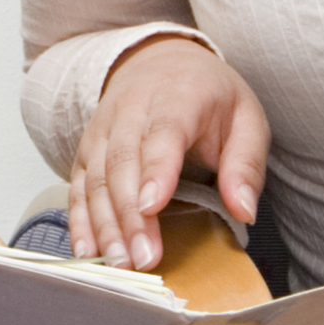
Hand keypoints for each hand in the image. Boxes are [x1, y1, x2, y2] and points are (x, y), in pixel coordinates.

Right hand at [70, 36, 267, 268]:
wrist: (159, 61)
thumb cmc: (208, 96)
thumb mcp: (246, 119)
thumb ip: (246, 164)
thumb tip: (245, 210)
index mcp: (178, 97)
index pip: (163, 133)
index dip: (155, 171)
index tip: (153, 207)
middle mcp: (131, 110)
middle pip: (122, 163)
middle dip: (130, 215)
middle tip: (144, 258)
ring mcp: (102, 129)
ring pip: (95, 177)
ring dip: (104, 224)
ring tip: (120, 263)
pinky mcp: (86, 149)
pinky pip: (77, 185)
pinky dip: (79, 220)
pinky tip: (87, 251)